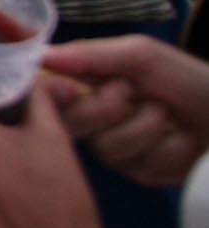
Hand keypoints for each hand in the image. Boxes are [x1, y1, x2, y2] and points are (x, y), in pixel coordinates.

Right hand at [44, 33, 208, 187]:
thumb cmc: (187, 79)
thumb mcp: (141, 55)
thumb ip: (91, 54)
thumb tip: (41, 55)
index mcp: (87, 84)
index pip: (44, 92)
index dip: (49, 95)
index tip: (67, 90)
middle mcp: (92, 119)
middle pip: (70, 124)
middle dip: (107, 107)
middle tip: (131, 91)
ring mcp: (115, 149)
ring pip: (107, 148)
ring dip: (147, 127)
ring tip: (170, 116)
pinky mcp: (139, 173)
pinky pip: (138, 166)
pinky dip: (167, 149)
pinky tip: (181, 140)